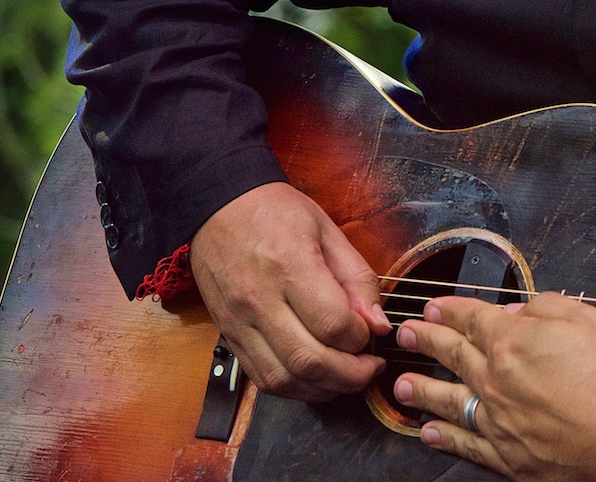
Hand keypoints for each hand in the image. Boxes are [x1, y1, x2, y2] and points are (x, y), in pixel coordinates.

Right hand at [189, 181, 391, 399]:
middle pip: (309, 361)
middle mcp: (260, 300)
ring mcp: (239, 323)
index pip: (333, 324)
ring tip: (347, 377)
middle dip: (350, 375)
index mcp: (289, 266)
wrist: (218, 208)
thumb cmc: (276, 212)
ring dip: (324, 388)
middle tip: (370, 367)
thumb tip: (377, 324)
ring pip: (284, 379)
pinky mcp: (230, 337)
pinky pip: (262, 379)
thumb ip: (357, 279)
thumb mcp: (327, 231)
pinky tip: (317, 379)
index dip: (361, 338)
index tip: (371, 333)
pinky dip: (295, 388)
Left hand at [393, 293, 595, 481]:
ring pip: (448, 402)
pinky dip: (443, 438)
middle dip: (425, 341)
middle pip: (451, 355)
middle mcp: (495, 380)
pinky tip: (428, 432)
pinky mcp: (508, 457)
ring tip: (401, 384)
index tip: (432, 307)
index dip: (449, 310)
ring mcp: (498, 421)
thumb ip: (545, 308)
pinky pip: (466, 445)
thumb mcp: (587, 317)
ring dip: (421, 390)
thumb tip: (515, 312)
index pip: (471, 318)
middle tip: (406, 334)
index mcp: (513, 340)